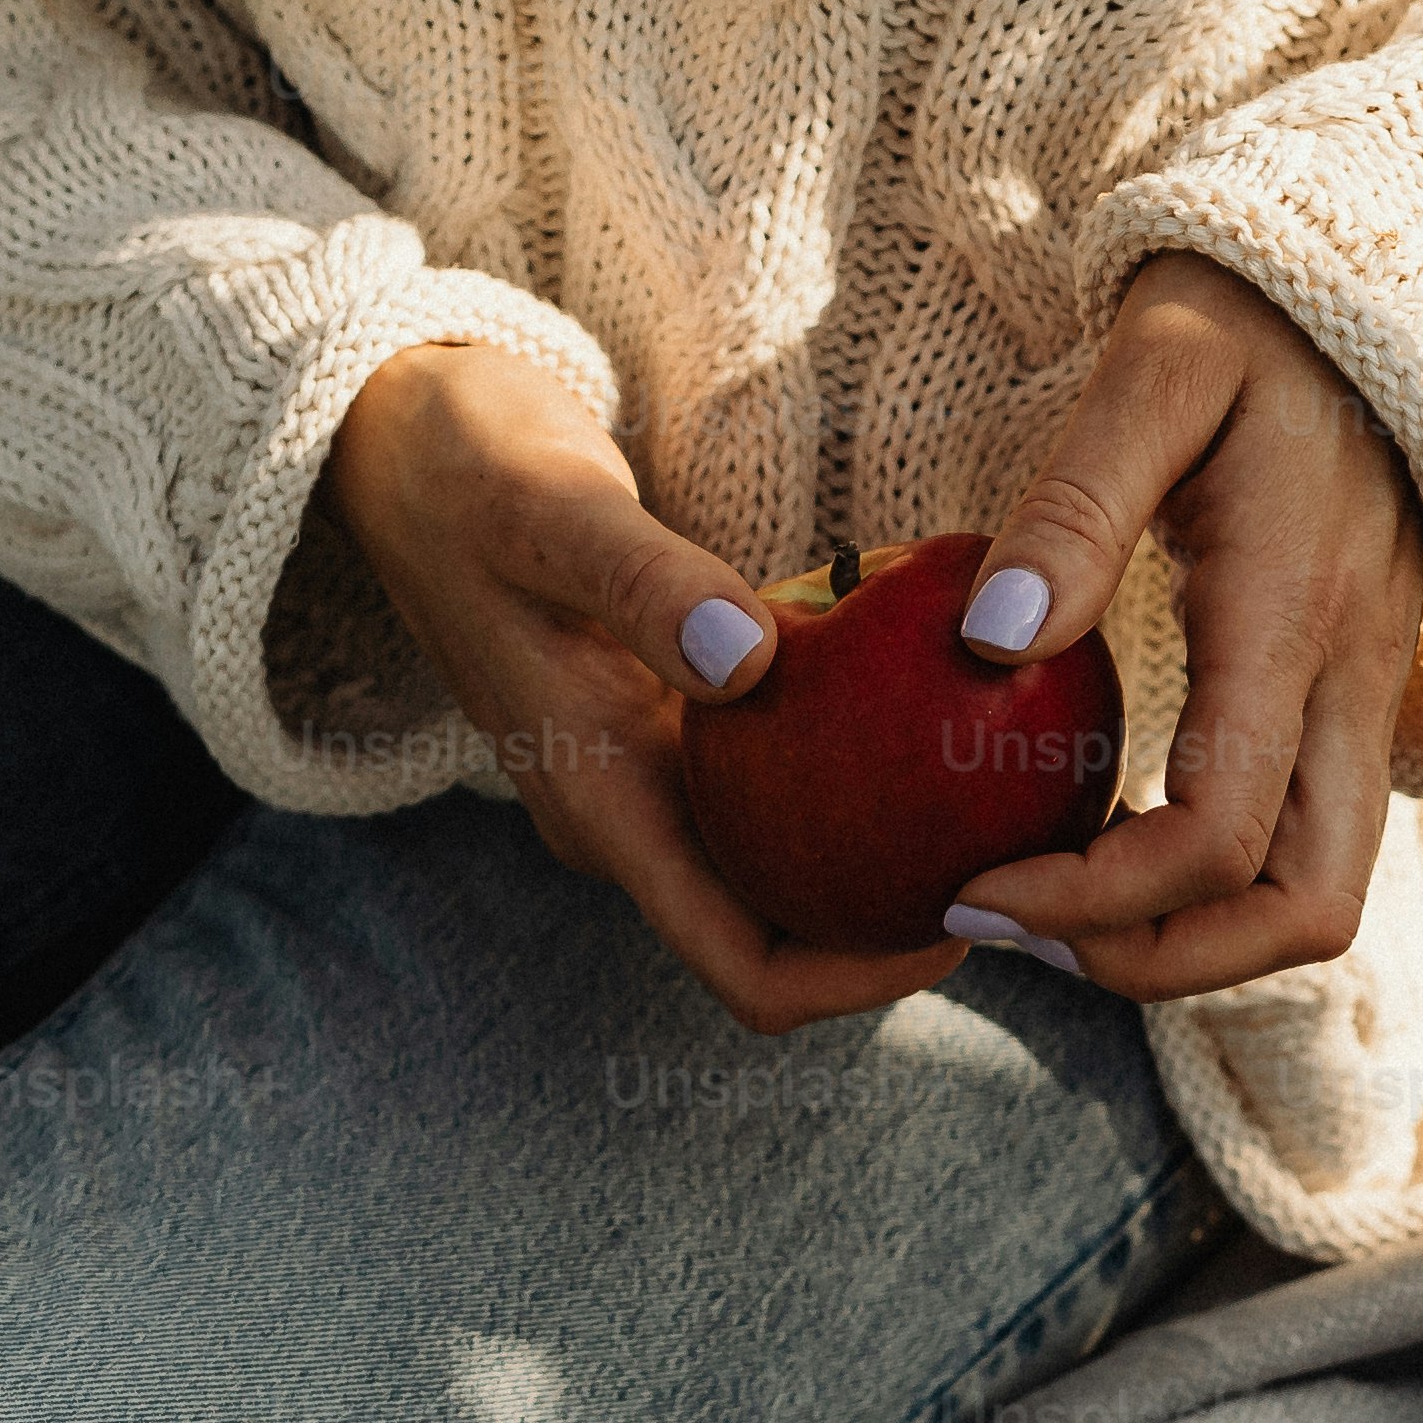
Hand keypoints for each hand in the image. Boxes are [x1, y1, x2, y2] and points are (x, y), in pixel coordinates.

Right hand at [328, 341, 972, 1037]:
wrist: (397, 443)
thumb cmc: (467, 468)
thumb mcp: (551, 509)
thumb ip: (645, 585)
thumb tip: (752, 663)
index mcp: (599, 806)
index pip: (744, 967)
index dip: (864, 980)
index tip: (971, 925)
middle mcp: (627, 819)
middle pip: (786, 937)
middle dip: (903, 928)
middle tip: (1025, 863)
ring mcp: (644, 781)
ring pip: (786, 870)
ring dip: (886, 862)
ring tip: (1004, 808)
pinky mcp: (665, 731)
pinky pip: (777, 794)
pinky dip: (856, 783)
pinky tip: (939, 728)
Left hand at [934, 255, 1418, 1001]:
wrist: (1360, 284)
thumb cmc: (1243, 317)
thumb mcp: (1151, 375)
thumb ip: (1077, 505)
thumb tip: (994, 645)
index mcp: (1294, 617)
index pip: (1218, 833)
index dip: (1093, 900)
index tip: (970, 891)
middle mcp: (1352, 680)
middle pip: (1305, 912)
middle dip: (1163, 960)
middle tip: (1018, 930)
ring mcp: (1366, 695)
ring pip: (1319, 895)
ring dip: (1193, 937)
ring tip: (1053, 907)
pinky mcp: (1352, 694)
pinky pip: (1303, 840)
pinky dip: (1208, 881)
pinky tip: (1100, 835)